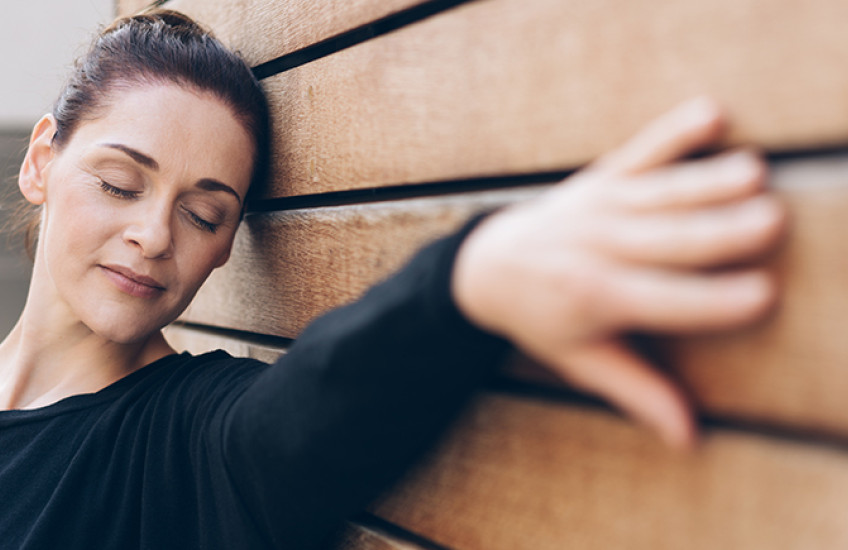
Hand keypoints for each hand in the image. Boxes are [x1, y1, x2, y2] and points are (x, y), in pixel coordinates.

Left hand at [451, 97, 786, 449]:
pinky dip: (673, 132)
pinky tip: (709, 112)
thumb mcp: (583, 360)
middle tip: (773, 222)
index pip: (665, 302)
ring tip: (755, 173)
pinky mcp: (599, 178)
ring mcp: (598, 206)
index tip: (763, 295)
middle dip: (721, 232)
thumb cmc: (543, 320)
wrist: (488, 265)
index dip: (714, 301)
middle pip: (668, 241)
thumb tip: (689, 439)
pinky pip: (639, 152)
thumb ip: (637, 392)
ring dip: (707, 181)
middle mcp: (597, 248)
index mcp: (596, 297)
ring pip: (660, 193)